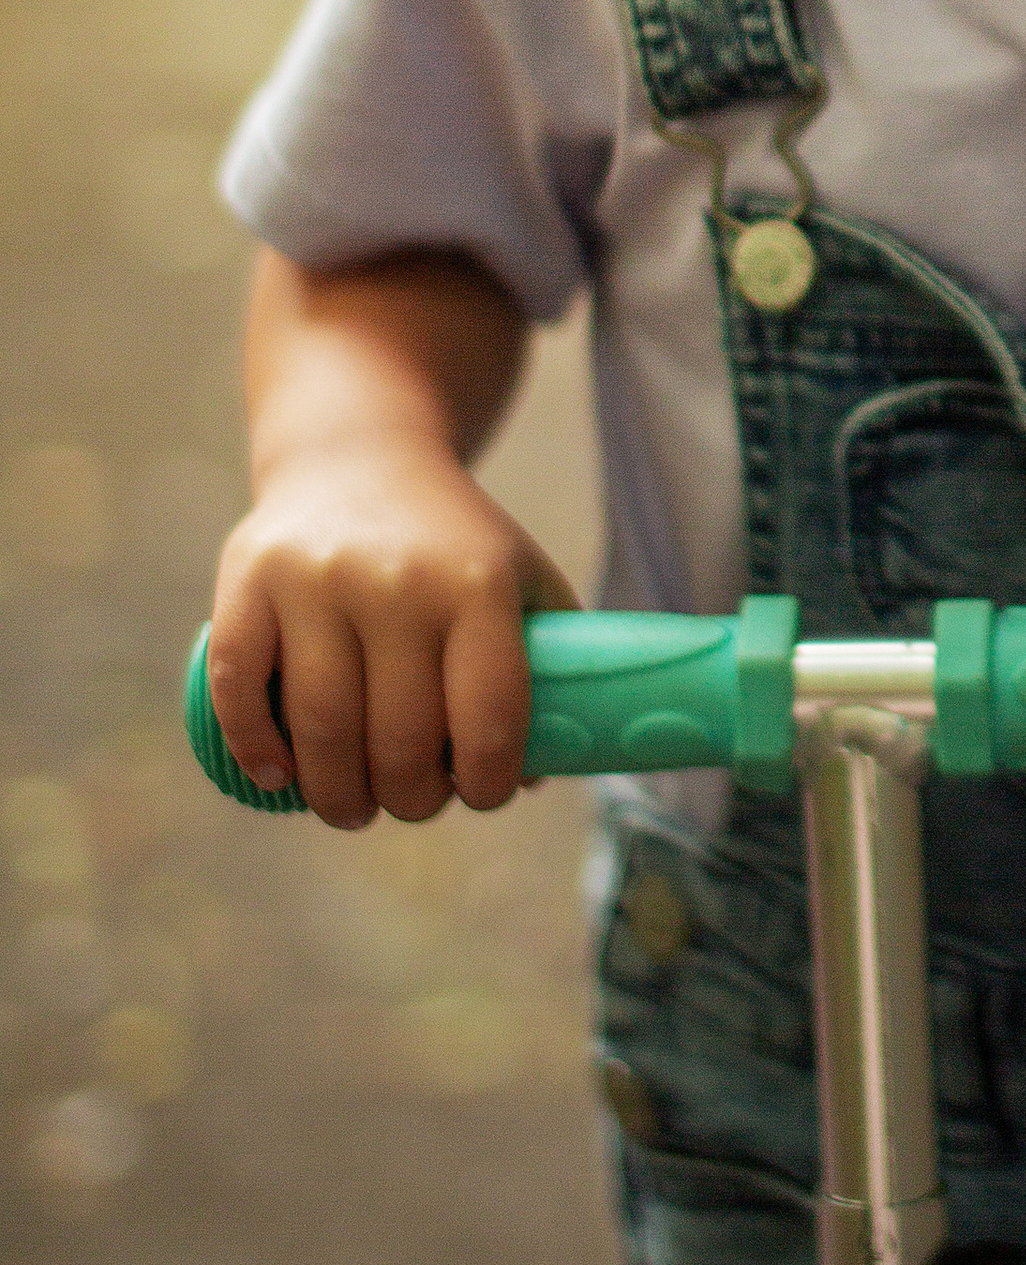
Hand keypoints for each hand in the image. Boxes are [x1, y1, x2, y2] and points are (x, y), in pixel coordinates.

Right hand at [206, 436, 580, 829]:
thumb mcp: (521, 575)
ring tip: (353, 808)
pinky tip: (279, 775)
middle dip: (411, 798)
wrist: (361, 456)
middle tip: (411, 803)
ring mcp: (315, 578)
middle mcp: (396, 579)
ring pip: (320, 727)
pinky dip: (255, 747)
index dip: (488, 781)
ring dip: (338, 795)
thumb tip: (535, 774)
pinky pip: (238, 688)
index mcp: (478, 583)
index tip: (481, 795)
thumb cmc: (452, 541)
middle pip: (399, 739)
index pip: (489, 716)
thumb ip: (547, 663)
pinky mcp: (248, 580)